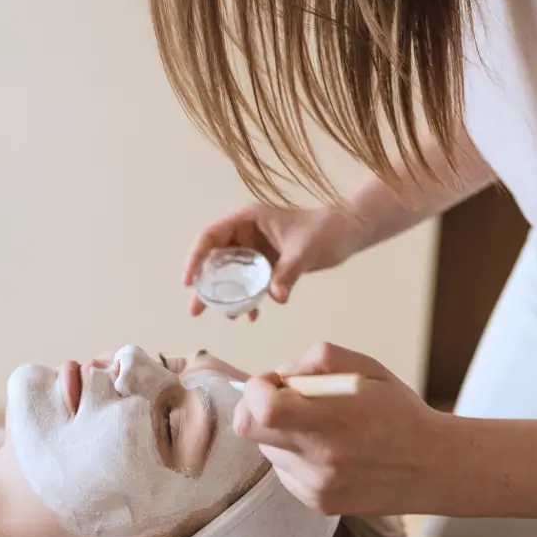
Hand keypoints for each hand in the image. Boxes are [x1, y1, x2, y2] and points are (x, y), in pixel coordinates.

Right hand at [183, 203, 360, 319]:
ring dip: (225, 295)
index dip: (195, 258)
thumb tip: (276, 298)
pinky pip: (249, 281)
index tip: (189, 282)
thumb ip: (288, 272)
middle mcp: (246, 232)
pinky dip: (248, 298)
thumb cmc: (326, 231)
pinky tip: (252, 316)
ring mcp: (255, 248)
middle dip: (204, 284)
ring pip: (230, 272)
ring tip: (224, 317)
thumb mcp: (305, 251)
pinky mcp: (267, 262)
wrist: (347, 232)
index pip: (210, 236)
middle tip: (195, 310)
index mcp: (247, 219)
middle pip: (214, 257)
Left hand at [233, 343, 453, 516]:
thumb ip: (316, 360)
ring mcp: (316, 485)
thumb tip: (279, 375)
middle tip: (286, 400)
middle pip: (250, 430)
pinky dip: (295, 456)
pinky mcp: (318, 503)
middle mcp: (320, 457)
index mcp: (331, 418)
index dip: (257, 388)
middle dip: (258, 408)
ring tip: (319, 427)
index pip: (261, 409)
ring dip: (280, 433)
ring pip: (267, 450)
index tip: (273, 382)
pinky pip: (284, 471)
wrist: (435, 466)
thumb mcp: (365, 367)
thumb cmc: (398, 410)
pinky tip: (327, 450)